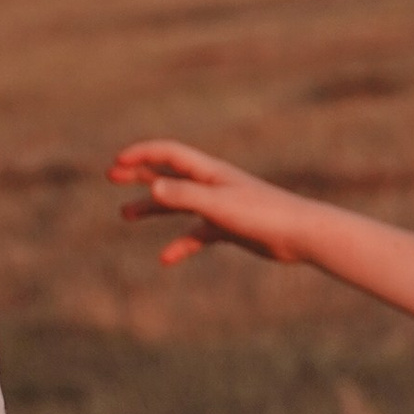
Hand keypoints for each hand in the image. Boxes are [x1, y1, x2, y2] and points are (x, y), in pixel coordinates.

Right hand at [110, 136, 304, 267]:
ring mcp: (221, 206)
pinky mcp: (230, 228)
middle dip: (140, 173)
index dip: (142, 154)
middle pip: (169, 175)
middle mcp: (213, 185)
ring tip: (124, 215)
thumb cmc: (263, 214)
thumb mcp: (218, 206)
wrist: (301, 234)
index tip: (116, 162)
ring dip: (152, 207)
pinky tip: (165, 259)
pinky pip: (197, 234)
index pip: (169, 154)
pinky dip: (181, 244)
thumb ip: (185, 197)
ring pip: (179, 204)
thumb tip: (151, 188)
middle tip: (111, 176)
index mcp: (210, 172)